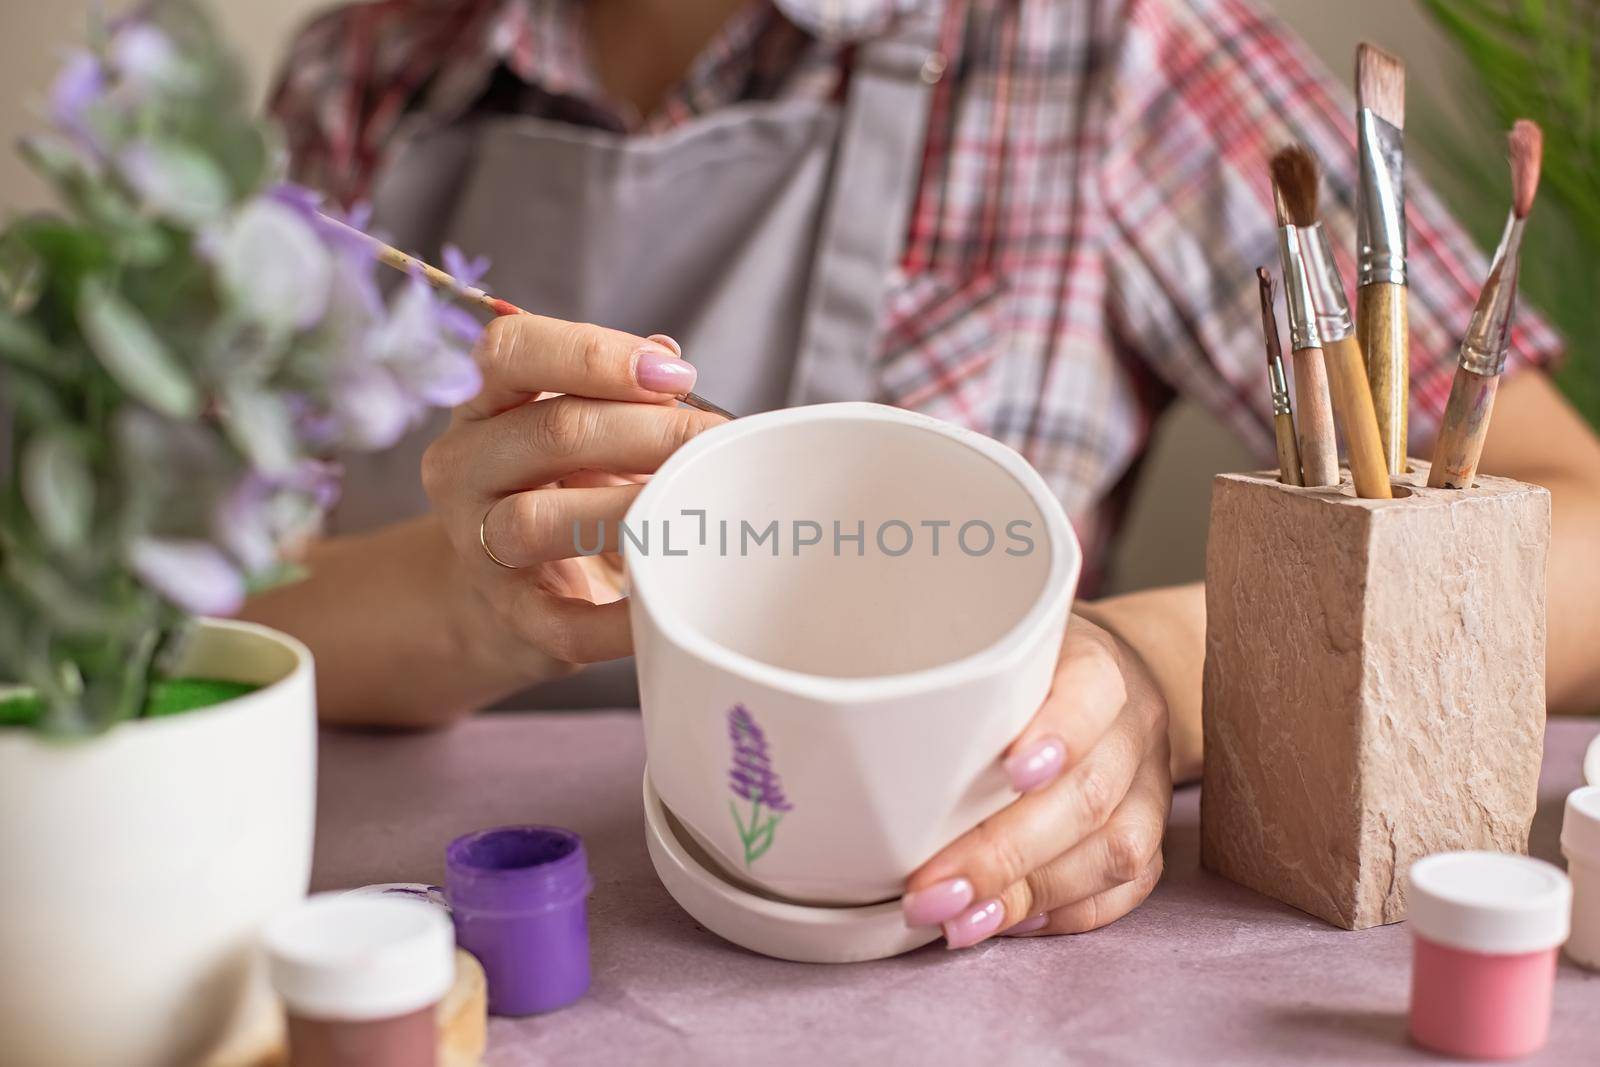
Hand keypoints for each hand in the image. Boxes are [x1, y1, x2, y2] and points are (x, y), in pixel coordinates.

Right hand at [421, 314, 721, 679]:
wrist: (517, 584)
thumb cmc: (563, 484)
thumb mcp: (579, 422)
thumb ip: (616, 386)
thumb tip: (667, 355)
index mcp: (481, 404)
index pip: (511, 351)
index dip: (595, 354)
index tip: (676, 374)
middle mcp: (463, 468)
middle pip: (551, 431)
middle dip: (649, 430)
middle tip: (716, 440)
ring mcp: (478, 545)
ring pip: (539, 520)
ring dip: (631, 508)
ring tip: (696, 506)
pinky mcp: (512, 615)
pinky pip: (563, 621)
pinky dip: (620, 618)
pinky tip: (667, 600)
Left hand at [900, 613, 1172, 946]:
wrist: (1109, 682)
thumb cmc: (1023, 671)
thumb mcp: (990, 649)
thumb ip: (950, 684)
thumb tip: (859, 742)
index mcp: (1095, 664)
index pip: (1091, 691)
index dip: (1057, 734)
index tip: (1009, 772)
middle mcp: (1132, 724)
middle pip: (1087, 793)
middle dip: (1003, 852)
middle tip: (931, 890)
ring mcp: (1148, 784)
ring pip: (1114, 849)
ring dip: (1028, 894)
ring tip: (958, 921)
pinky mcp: (1151, 833)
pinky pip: (1124, 889)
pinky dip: (1062, 913)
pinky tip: (1006, 921)